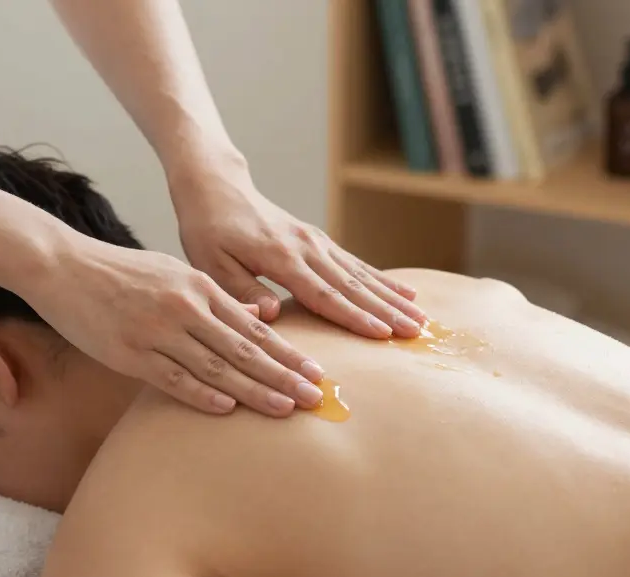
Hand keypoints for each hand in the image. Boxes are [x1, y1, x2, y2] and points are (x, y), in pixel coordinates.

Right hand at [27, 236, 326, 417]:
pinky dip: (202, 394)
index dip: (287, 353)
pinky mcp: (129, 353)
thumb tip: (259, 313)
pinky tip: (228, 408)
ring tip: (284, 409)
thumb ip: (214, 297)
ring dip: (254, 391)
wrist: (63, 266)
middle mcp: (185, 308)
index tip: (315, 373)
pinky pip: (173, 379)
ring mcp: (157, 332)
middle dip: (283, 376)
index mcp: (199, 287)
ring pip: (216, 367)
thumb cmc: (122, 274)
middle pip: (244, 349)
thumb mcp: (174, 274)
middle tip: (315, 398)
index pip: (254, 327)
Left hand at [171, 170, 426, 338]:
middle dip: (387, 310)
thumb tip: (270, 314)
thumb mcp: (210, 263)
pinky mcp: (319, 241)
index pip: (323, 293)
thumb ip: (241, 289)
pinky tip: (405, 292)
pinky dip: (382, 279)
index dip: (353, 315)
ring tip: (421, 317)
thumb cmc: (208, 229)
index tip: (382, 333)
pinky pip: (356, 264)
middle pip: (353, 285)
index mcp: (281, 257)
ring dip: (392, 297)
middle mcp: (307, 247)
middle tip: (416, 331)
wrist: (218, 188)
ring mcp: (317, 242)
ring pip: (361, 275)